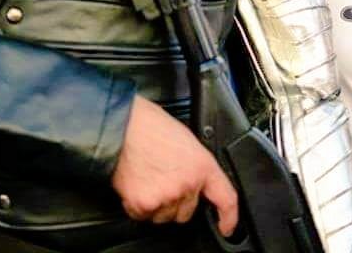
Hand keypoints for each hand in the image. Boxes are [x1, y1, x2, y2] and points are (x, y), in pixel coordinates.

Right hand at [111, 95, 237, 235]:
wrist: (123, 125)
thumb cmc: (150, 126)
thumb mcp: (186, 140)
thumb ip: (194, 165)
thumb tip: (195, 180)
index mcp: (202, 165)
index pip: (225, 199)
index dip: (228, 218)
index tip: (226, 226)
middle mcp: (187, 184)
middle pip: (187, 211)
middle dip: (177, 201)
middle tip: (162, 178)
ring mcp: (166, 196)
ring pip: (164, 216)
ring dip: (157, 203)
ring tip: (148, 176)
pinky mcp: (144, 204)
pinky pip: (143, 215)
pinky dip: (138, 205)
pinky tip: (136, 183)